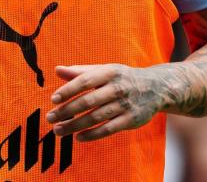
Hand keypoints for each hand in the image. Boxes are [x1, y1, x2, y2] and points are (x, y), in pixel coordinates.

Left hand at [46, 64, 164, 141]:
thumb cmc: (122, 78)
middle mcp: (118, 87)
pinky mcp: (131, 120)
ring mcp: (125, 105)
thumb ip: (80, 71)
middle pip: (88, 101)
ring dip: (75, 125)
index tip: (53, 99)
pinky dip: (92, 134)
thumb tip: (57, 70)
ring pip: (96, 117)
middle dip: (67, 111)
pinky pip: (108, 129)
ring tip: (59, 130)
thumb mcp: (104, 70)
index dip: (68, 90)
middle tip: (50, 118)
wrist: (155, 88)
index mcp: (109, 72)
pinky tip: (78, 137)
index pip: (85, 81)